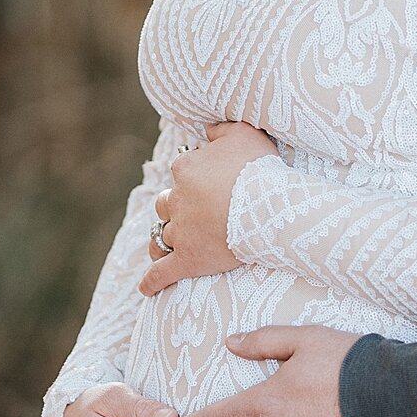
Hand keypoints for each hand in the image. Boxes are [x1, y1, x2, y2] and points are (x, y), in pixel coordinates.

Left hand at [139, 123, 277, 293]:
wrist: (269, 207)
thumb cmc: (260, 169)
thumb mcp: (245, 133)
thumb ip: (222, 128)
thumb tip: (208, 129)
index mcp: (185, 170)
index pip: (181, 172)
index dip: (195, 179)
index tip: (213, 184)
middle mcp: (177, 200)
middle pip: (165, 204)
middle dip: (175, 208)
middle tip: (195, 214)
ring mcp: (181, 232)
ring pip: (163, 236)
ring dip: (167, 239)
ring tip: (172, 246)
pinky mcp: (187, 259)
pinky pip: (161, 272)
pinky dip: (152, 281)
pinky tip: (147, 288)